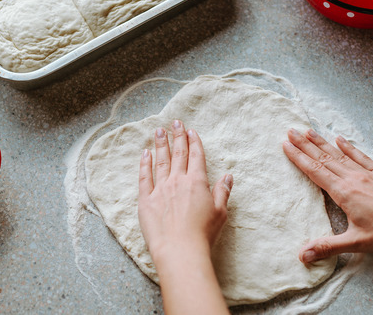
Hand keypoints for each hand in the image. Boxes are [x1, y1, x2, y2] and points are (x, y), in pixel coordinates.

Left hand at [138, 120, 232, 261]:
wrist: (180, 250)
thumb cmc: (203, 234)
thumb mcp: (220, 213)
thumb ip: (222, 192)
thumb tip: (227, 176)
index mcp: (197, 182)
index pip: (196, 156)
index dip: (194, 142)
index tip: (191, 131)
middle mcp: (178, 181)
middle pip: (178, 154)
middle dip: (177, 136)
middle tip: (174, 122)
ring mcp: (161, 189)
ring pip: (160, 161)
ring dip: (160, 145)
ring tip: (158, 131)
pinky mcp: (146, 200)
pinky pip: (144, 178)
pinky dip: (144, 164)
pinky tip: (145, 153)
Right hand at [283, 128, 372, 263]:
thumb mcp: (356, 243)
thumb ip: (327, 247)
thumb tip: (302, 255)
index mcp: (344, 193)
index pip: (315, 171)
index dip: (298, 158)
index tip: (285, 145)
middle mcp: (353, 179)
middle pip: (323, 158)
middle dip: (305, 145)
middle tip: (290, 131)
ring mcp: (367, 174)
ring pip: (339, 155)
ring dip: (322, 142)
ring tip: (309, 131)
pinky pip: (360, 157)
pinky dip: (349, 147)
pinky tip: (340, 139)